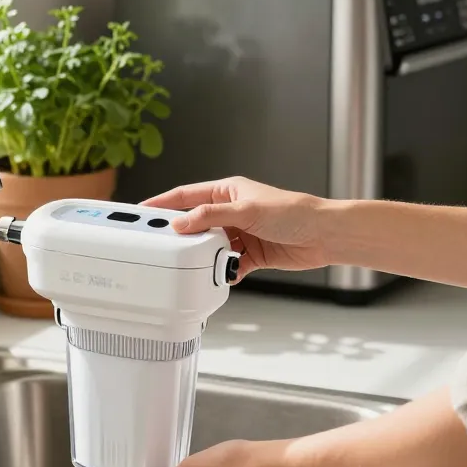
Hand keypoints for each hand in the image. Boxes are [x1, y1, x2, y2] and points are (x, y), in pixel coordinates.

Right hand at [143, 176, 329, 278]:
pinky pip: (226, 265)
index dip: (163, 203)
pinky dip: (222, 271)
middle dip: (182, 236)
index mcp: (228, 191)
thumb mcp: (246, 210)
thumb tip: (181, 223)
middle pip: (196, 223)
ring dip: (205, 256)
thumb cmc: (293, 212)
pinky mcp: (250, 255)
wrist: (324, 236)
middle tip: (164, 246)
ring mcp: (240, 234)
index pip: (186, 195)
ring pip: (209, 246)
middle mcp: (232, 211)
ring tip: (197, 263)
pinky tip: (220, 275)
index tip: (142, 212)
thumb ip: (211, 216)